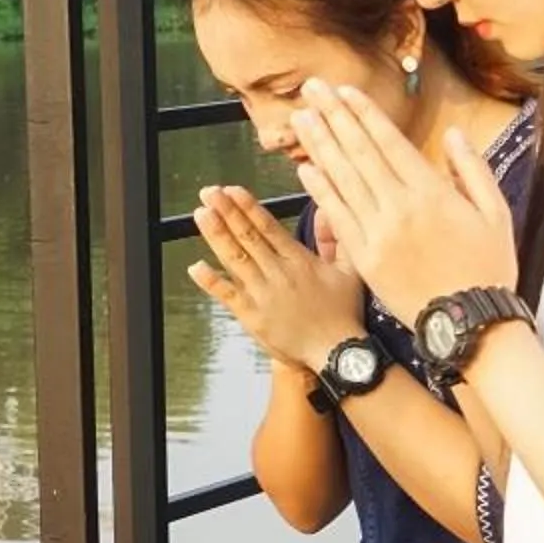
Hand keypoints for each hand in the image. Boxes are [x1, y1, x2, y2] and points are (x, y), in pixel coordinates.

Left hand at [186, 184, 368, 373]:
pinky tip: (195, 266)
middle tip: (208, 192)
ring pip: (235, 259)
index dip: (248, 207)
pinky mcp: (252, 316)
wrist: (335, 352)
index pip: (268, 228)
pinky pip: (227, 295)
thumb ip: (334, 239)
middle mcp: (278, 273)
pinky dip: (211, 281)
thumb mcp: (348, 271)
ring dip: (216, 236)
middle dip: (226, 212)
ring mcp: (262, 294)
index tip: (232, 190)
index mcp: (298, 260)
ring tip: (201, 214)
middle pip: (247, 237)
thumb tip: (326, 210)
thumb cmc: (343, 313)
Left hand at [291, 81, 517, 318]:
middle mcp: (400, 208)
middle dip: (334, 117)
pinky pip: (337, 219)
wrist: (470, 323)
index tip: (344, 91)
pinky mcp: (365, 258)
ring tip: (301, 119)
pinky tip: (305, 169)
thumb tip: (453, 135)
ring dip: (319, 147)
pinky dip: (320, 192)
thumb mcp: (496, 213)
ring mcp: (379, 233)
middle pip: (359, 153)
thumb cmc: (488, 267)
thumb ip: (473, 170)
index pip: (390, 143)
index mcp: (433, 193)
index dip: (364, 114)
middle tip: (311, 89)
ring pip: (343, 181)